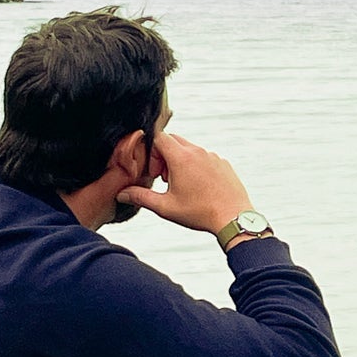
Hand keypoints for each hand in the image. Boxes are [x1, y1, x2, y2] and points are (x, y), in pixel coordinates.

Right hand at [118, 129, 253, 235]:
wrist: (233, 218)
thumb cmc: (200, 213)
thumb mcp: (166, 207)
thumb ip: (141, 197)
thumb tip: (122, 194)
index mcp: (182, 158)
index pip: (159, 137)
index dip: (152, 152)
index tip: (155, 173)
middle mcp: (198, 152)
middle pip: (174, 140)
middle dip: (164, 156)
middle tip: (165, 179)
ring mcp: (213, 156)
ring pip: (190, 149)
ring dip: (180, 161)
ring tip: (181, 185)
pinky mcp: (223, 164)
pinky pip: (205, 157)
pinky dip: (197, 166)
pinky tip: (198, 187)